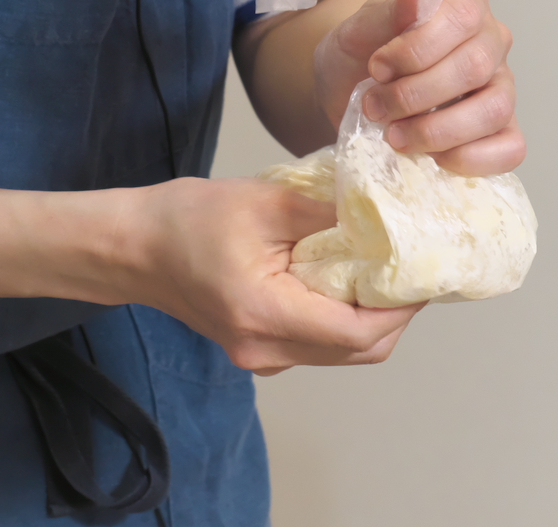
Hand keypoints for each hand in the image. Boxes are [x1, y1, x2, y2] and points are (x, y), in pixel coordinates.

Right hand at [120, 177, 423, 375]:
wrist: (131, 247)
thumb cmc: (185, 220)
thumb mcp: (264, 201)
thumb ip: (328, 210)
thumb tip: (384, 212)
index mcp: (267, 315)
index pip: (359, 332)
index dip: (403, 307)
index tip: (426, 272)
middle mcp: (266, 349)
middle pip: (358, 351)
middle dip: (396, 315)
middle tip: (416, 270)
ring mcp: (260, 356)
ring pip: (340, 351)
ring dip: (371, 317)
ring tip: (389, 270)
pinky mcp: (257, 347)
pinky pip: (315, 343)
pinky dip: (341, 318)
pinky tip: (348, 279)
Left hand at [313, 0, 524, 175]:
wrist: (347, 94)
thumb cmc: (359, 53)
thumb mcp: (360, 29)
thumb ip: (392, 10)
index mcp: (465, 1)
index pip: (463, 15)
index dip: (418, 47)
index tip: (377, 66)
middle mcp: (491, 40)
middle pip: (474, 67)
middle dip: (415, 95)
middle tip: (375, 106)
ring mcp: (502, 86)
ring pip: (495, 110)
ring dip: (436, 131)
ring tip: (395, 136)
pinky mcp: (502, 130)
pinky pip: (509, 149)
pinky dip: (469, 159)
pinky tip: (432, 157)